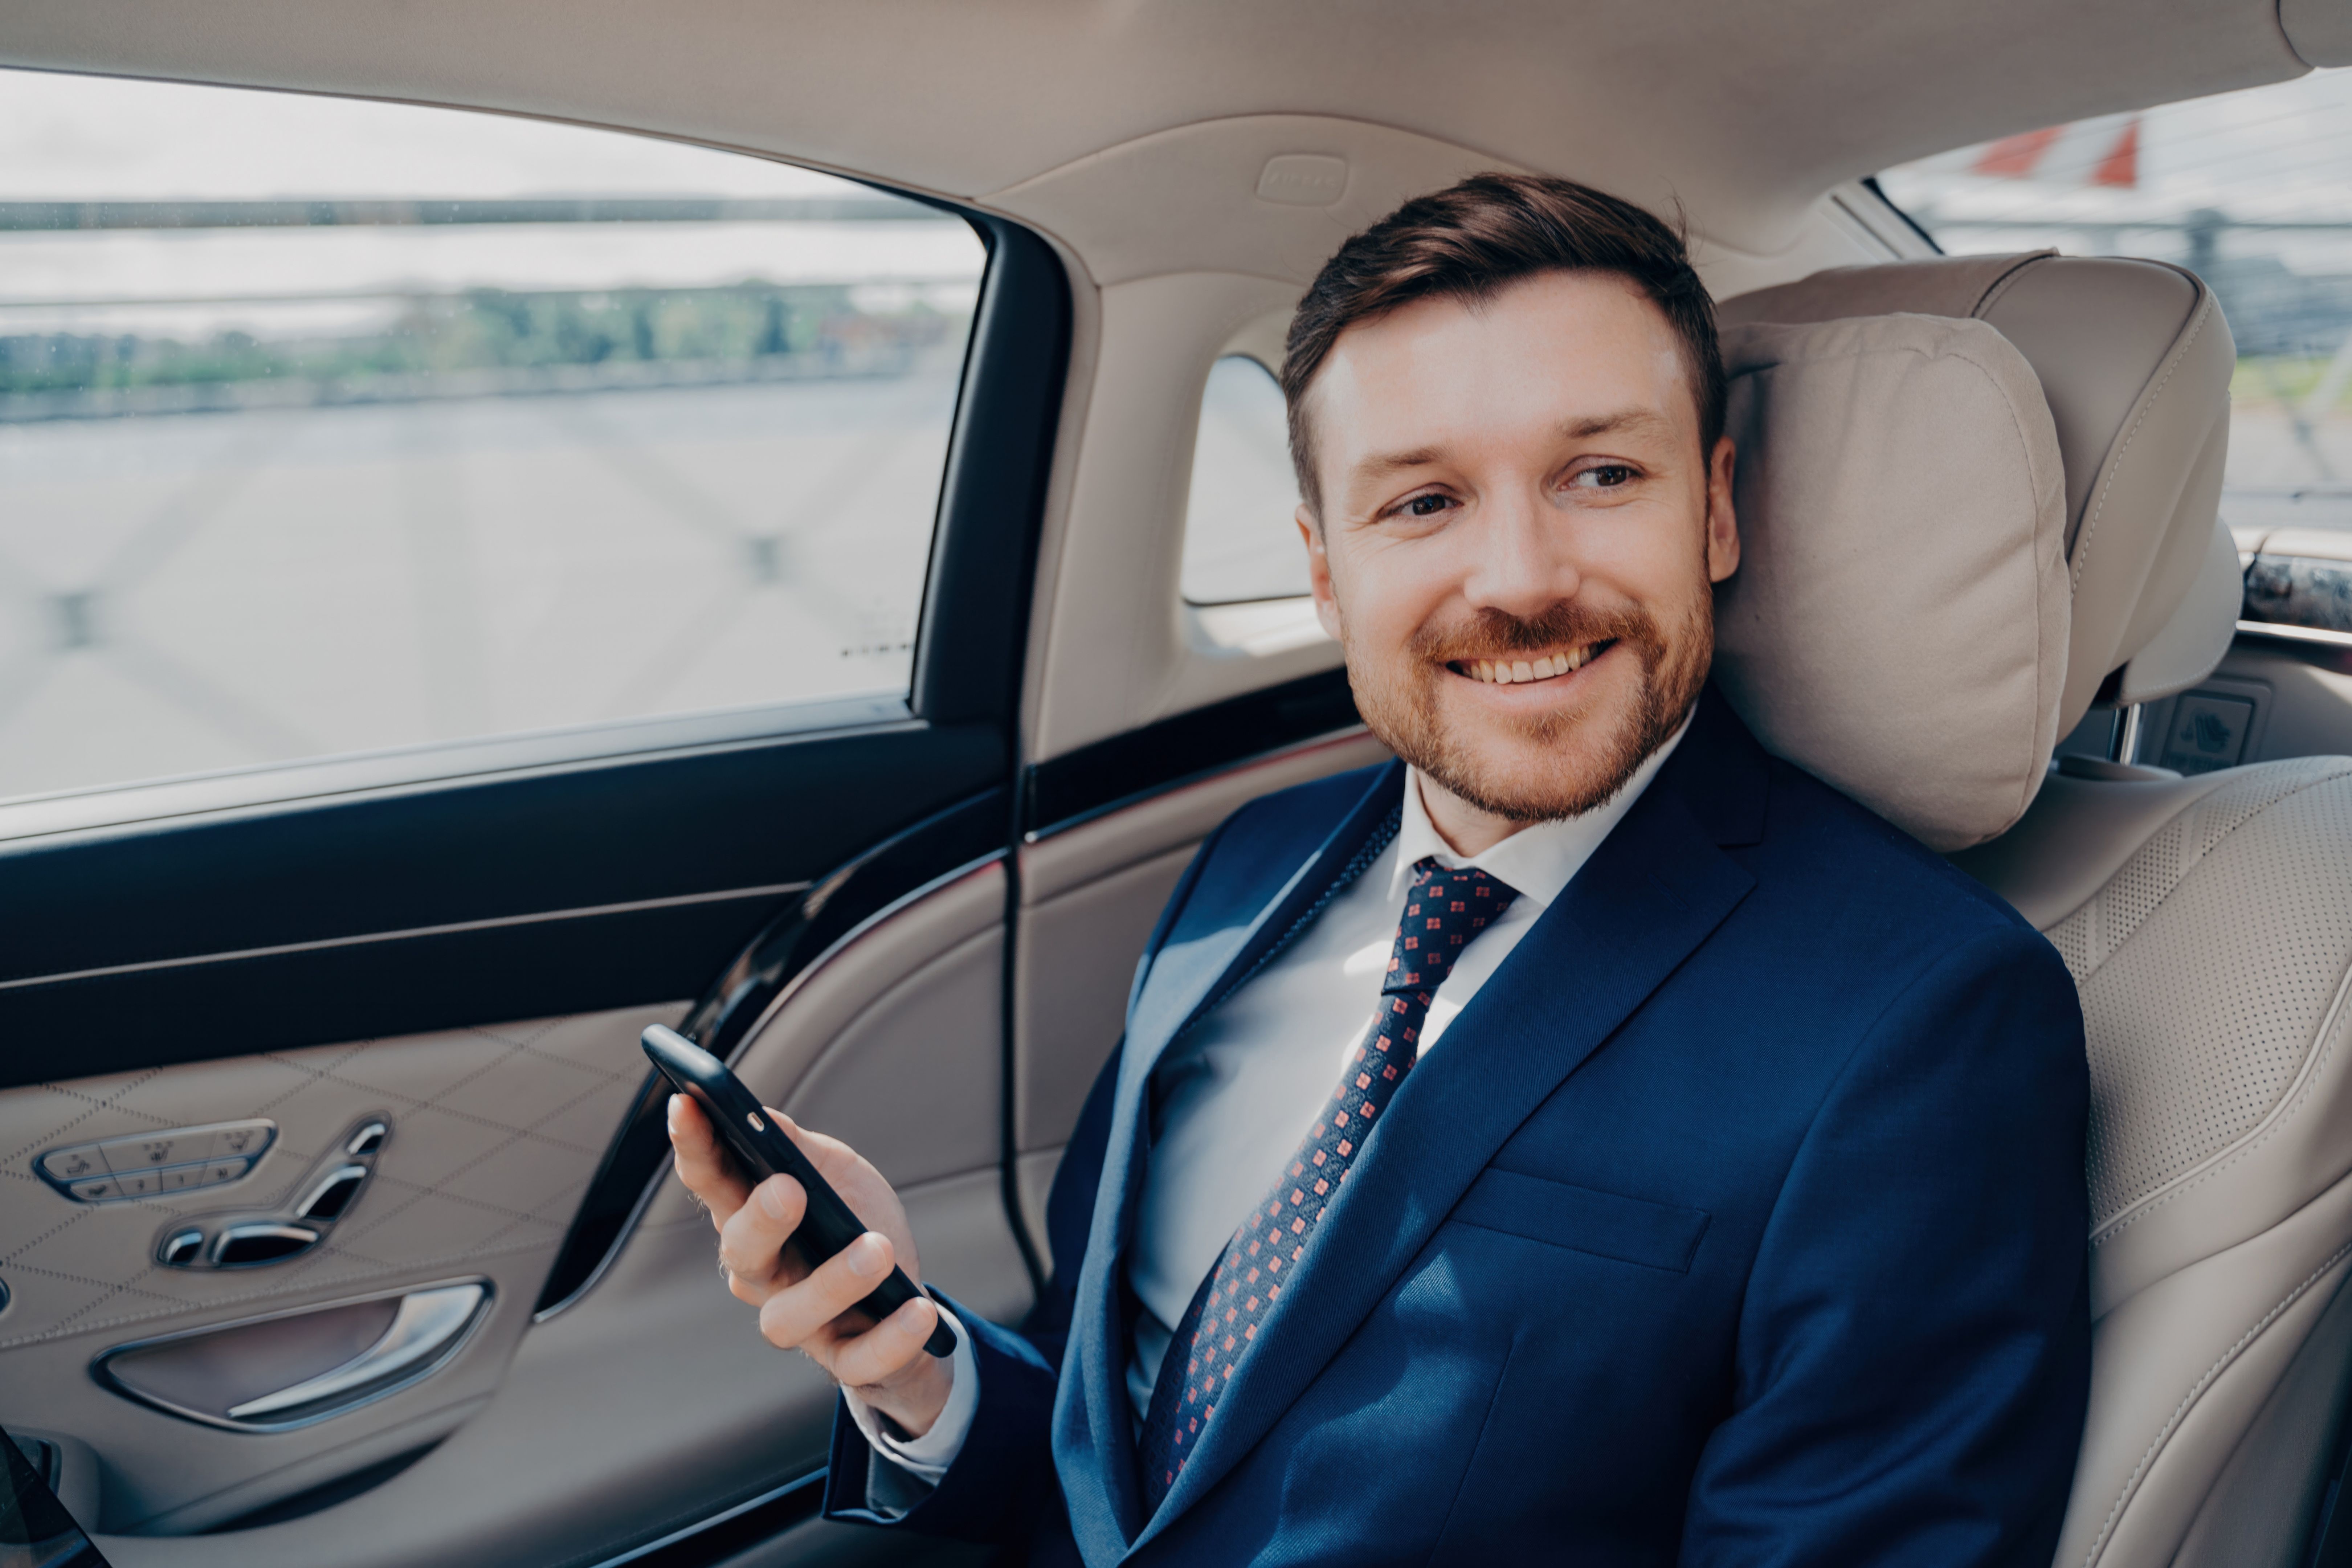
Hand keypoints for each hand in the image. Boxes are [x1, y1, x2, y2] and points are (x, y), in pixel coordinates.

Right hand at [668, 1093, 953, 1435]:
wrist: (904, 1292)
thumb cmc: (856, 1224)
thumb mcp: (836, 1172)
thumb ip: (798, 1147)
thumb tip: (761, 1114)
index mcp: (754, 1219)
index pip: (712, 1183)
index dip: (694, 1147)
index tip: (685, 1104)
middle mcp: (765, 1275)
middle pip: (740, 1254)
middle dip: (759, 1220)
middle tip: (788, 1188)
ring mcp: (802, 1323)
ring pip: (787, 1318)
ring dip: (832, 1282)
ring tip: (877, 1249)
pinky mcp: (846, 1360)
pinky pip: (859, 1362)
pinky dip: (890, 1339)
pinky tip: (918, 1309)